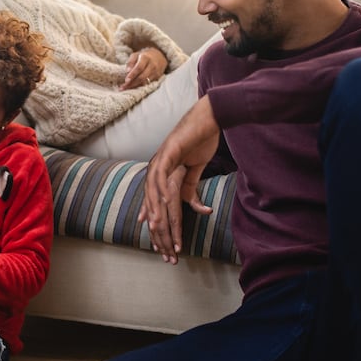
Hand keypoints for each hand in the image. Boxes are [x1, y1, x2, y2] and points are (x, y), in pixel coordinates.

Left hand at [121, 47, 168, 90]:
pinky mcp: (157, 77)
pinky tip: (133, 87)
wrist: (160, 56)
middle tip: (123, 87)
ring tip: (126, 88)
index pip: (139, 67)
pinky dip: (140, 86)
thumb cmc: (144, 56)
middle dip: (132, 83)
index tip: (126, 80)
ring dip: (135, 86)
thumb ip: (131, 61)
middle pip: (142, 77)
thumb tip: (127, 71)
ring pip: (145, 82)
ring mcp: (156, 72)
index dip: (132, 74)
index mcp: (146, 58)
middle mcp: (152, 65)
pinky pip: (147, 83)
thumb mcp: (136, 55)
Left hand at [138, 97, 220, 262]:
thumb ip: (190, 185)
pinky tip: (164, 201)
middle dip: (156, 224)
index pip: (154, 202)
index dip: (155, 223)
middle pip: (152, 201)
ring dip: (156, 210)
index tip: (156, 242)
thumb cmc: (202, 140)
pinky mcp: (168, 151)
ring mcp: (160, 159)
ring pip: (154, 191)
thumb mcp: (195, 168)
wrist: (208, 117)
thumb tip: (192, 205)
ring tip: (158, 228)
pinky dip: (161, 188)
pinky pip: (162, 173)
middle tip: (161, 243)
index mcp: (161, 173)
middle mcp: (156, 167)